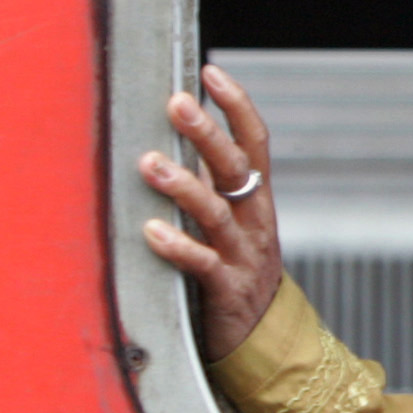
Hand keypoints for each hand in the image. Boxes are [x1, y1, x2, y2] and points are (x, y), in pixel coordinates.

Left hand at [137, 65, 283, 361]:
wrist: (264, 340)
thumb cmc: (235, 272)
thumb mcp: (229, 224)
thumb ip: (208, 187)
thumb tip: (169, 141)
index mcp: (256, 200)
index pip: (255, 142)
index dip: (237, 105)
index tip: (211, 71)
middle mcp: (255, 221)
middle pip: (236, 168)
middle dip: (207, 132)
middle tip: (177, 103)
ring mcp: (243, 255)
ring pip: (216, 212)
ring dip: (181, 185)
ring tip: (148, 163)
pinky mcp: (227, 290)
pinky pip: (202, 264)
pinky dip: (177, 246)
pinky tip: (150, 231)